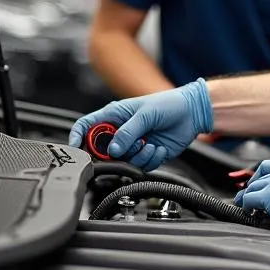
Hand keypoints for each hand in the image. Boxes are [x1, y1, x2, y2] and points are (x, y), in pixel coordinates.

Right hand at [68, 78, 212, 172]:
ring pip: (124, 161)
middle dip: (116, 153)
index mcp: (115, 116)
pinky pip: (141, 165)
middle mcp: (122, 132)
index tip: (77, 147)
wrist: (192, 112)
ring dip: (138, 156)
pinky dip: (150, 159)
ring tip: (150, 144)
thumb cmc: (169, 104)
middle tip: (130, 146)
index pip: (87, 126)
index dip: (78, 136)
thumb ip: (128, 132)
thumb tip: (114, 150)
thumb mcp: (146, 114)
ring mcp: (133, 144)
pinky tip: (158, 147)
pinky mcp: (146, 154)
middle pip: (104, 151)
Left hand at [236, 161, 269, 252]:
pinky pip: (250, 198)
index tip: (261, 184)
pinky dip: (245, 205)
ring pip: (253, 185)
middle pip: (262, 171)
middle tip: (248, 194)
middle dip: (253, 182)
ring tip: (245, 205)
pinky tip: (247, 212)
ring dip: (247, 195)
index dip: (265, 175)